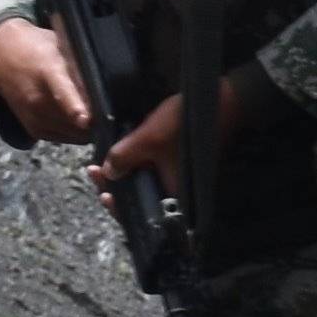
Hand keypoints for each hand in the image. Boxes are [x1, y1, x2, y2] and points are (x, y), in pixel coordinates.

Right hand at [0, 18, 98, 144]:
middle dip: (97, 122)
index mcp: (48, 72)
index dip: (75, 107)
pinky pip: (63, 139)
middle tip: (115, 115)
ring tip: (101, 117)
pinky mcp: (33, 129)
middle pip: (72, 121)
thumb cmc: (38, 48)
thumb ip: (81, 64)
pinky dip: (76, 133)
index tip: (87, 119)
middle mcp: (38, 99)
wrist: (2, 58)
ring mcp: (33, 117)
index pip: (62, 92)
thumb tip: (107, 79)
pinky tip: (82, 121)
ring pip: (72, 134)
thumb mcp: (61, 45)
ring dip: (88, 130)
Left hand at [93, 72, 257, 192]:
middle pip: (139, 199)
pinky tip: (123, 155)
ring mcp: (178, 177)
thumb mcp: (147, 140)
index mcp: (172, 196)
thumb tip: (108, 172)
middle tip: (94, 171)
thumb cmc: (186, 125)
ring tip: (101, 164)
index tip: (101, 190)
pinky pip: (152, 171)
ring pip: (144, 183)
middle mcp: (176, 192)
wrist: (223, 102)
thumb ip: (123, 158)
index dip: (117, 206)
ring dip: (123, 174)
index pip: (140, 214)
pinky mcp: (179, 164)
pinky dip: (136, 166)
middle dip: (114, 186)